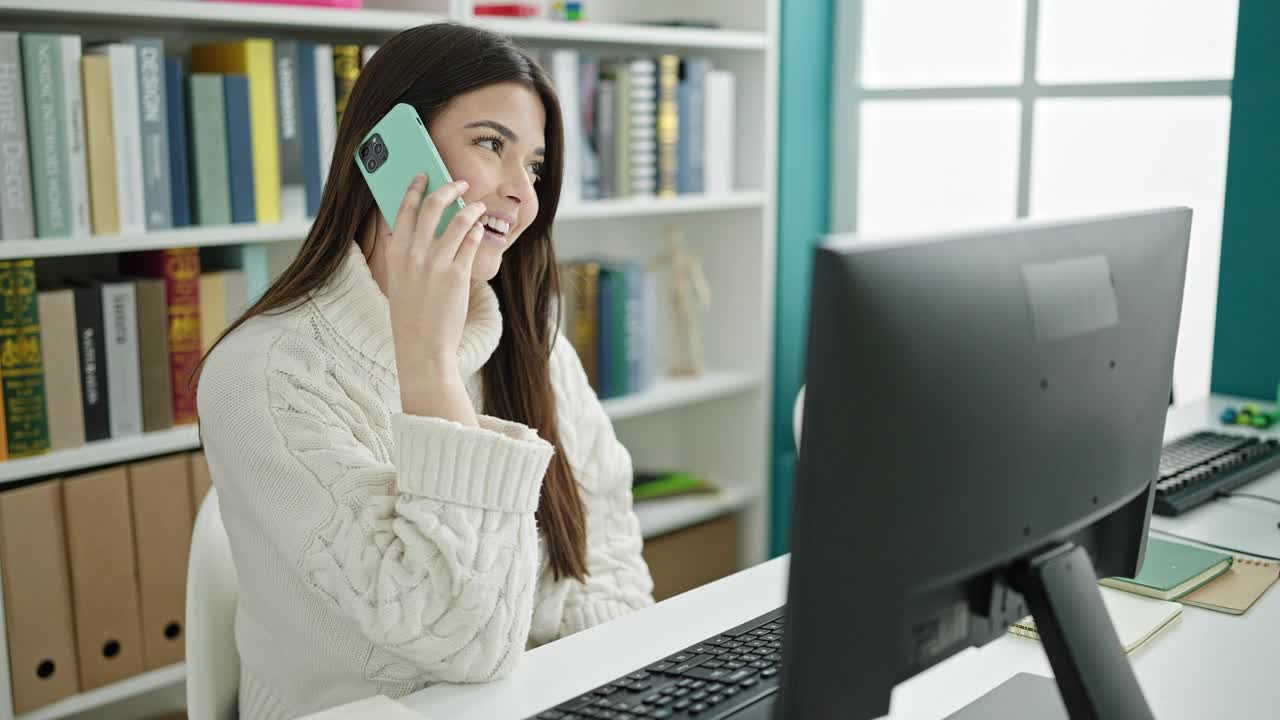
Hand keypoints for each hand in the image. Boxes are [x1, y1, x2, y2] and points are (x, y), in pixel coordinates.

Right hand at [386, 174, 486, 422]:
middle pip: (432, 205)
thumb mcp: (399, 280)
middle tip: (459, 183)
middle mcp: (414, 254)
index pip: (404, 209)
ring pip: (458, 220)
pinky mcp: (457, 275)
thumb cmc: (411, 315)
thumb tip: (408, 229)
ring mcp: (436, 264)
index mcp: (396, 253)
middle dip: (448, 188)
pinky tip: (479, 231)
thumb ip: (402, 254)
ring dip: (471, 209)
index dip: (415, 188)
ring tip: (478, 206)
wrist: (422, 347)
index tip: (424, 176)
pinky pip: (471, 242)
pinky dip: (477, 232)